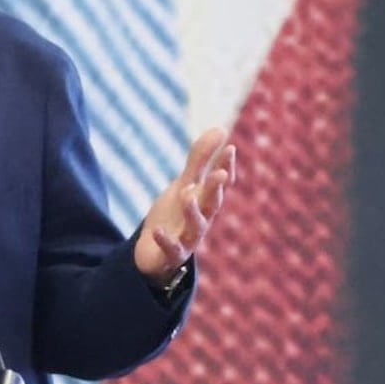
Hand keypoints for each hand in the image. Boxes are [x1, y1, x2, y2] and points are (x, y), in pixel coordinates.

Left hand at [134, 127, 236, 285]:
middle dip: (215, 189)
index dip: (226, 167)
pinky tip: (157, 230)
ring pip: (196, 226)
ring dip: (192, 211)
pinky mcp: (171, 254)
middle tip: (219, 173)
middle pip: (212, 203)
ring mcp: (188, 238)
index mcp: (205, 201)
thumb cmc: (175, 215)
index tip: (230, 148)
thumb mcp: (184, 184)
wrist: (155, 251)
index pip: (220, 183)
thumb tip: (220, 128)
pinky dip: (166, 240)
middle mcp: (202, 219)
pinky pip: (171, 249)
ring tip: (185, 194)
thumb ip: (200, 159)